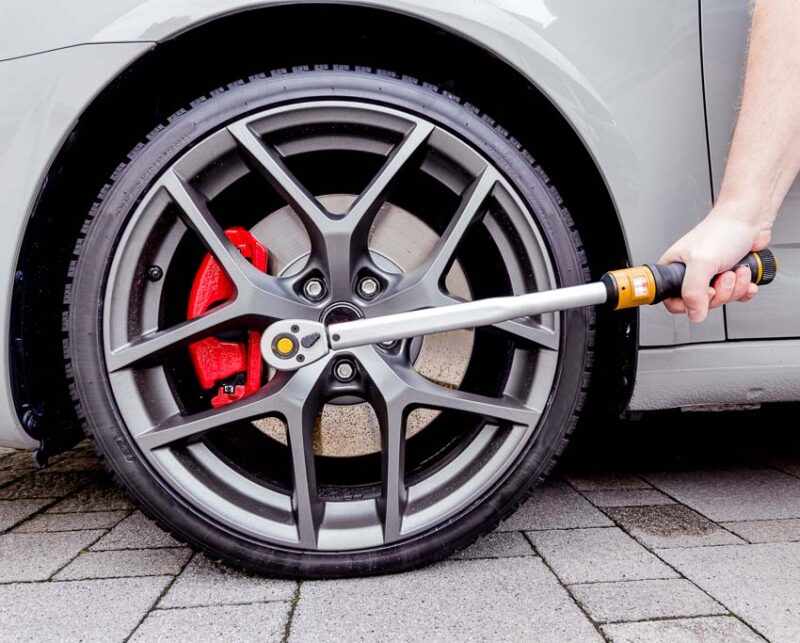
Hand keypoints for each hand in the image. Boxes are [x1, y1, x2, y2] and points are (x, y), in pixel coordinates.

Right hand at [658, 208, 771, 322]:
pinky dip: (744, 288)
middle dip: (720, 292)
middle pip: (700, 304)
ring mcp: (710, 277)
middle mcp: (690, 275)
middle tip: (723, 275)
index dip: (690, 303)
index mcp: (673, 270)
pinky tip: (744, 275)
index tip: (703, 291)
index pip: (672, 301)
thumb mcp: (702, 262)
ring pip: (720, 300)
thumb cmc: (721, 231)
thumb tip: (694, 315)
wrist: (749, 219)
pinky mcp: (728, 278)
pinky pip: (735, 296)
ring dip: (734, 287)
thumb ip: (694, 291)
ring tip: (735, 270)